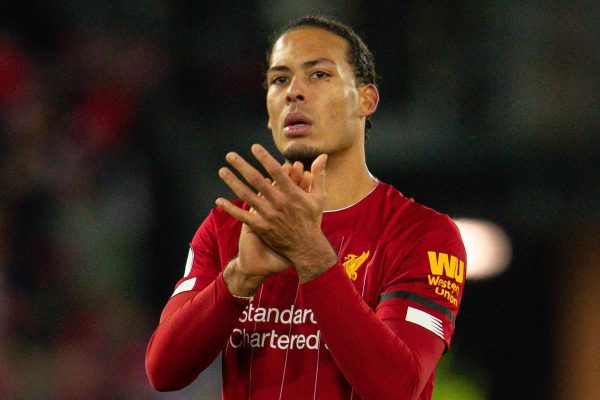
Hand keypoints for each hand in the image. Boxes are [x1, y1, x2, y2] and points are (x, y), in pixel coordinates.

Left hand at [222, 157, 314, 295]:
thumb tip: (323, 156)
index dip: (264, 158)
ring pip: (247, 196)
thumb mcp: (319, 197)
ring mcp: (269, 216)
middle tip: (230, 155)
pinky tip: (219, 200)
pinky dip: (230, 208)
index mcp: (293, 194)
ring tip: (222, 171)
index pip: (276, 172)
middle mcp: (279, 203)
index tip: (254, 147)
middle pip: (257, 180)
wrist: (306, 248)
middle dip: (242, 166)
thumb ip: (318, 175)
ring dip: (233, 182)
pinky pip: (243, 216)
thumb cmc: (313, 220)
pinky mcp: (262, 227)